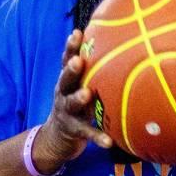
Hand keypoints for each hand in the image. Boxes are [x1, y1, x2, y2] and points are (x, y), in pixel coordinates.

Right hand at [33, 30, 112, 171]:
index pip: (67, 60)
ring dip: (79, 99)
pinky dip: (98, 137)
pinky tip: (109, 142)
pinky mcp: (74, 131)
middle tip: (78, 61)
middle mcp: (63, 94)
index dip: (70, 47)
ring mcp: (67, 113)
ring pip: (72, 104)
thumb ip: (92, 71)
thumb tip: (119, 45)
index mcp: (67, 81)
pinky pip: (88, 134)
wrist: (57, 137)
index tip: (77, 33)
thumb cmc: (76, 104)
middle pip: (65, 79)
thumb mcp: (79, 86)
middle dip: (71, 69)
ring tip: (87, 94)